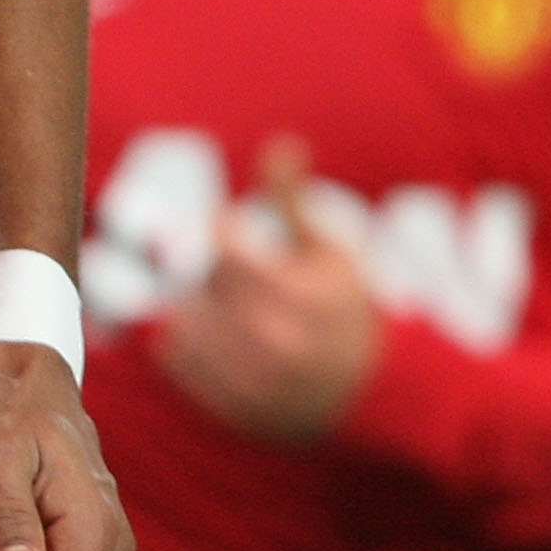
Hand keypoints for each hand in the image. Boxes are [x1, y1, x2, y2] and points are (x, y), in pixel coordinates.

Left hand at [156, 135, 383, 443]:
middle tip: (230, 272)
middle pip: (198, 281)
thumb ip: (294, 197)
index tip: (230, 231)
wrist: (377, 396)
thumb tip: (280, 142)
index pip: (222, 243)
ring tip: (222, 304)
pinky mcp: (233, 408)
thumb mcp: (332, 248)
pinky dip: (180, 340)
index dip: (221, 230)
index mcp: (299, 296)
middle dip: (207, 268)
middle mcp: (273, 342)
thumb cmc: (351, 309)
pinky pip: (173, 360)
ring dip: (191, 304)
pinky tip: (210, 332)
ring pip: (180, 321)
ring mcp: (252, 381)